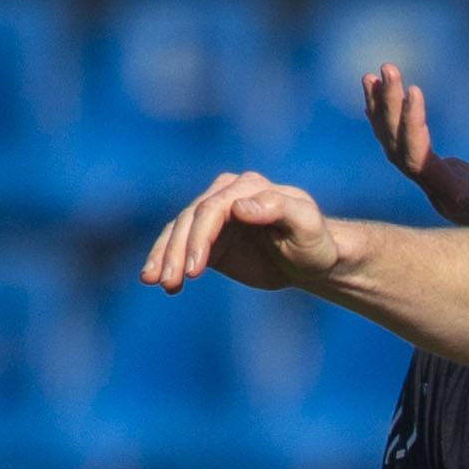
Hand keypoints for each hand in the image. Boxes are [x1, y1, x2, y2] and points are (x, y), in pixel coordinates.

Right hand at [140, 171, 338, 293]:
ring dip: (164, 257)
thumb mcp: (307, 226)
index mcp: (249, 187)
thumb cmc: (314, 243)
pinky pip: (180, 245)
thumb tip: (239, 205)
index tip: (194, 269)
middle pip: (191, 220)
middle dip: (176, 251)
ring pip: (179, 232)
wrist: (311, 261)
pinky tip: (154, 278)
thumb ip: (278, 209)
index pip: (213, 208)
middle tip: (169, 281)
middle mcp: (226, 195)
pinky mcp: (208, 237)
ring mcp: (214, 215)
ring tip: (156, 282)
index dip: (200, 238)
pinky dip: (165, 260)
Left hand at [365, 66, 468, 227]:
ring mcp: (433, 181)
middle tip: (388, 67)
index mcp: (448, 195)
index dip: (411, 126)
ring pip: (396, 144)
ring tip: (372, 75)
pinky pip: (405, 145)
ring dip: (384, 108)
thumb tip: (468, 201)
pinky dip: (391, 119)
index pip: (416, 159)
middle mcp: (433, 188)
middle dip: (391, 106)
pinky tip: (378, 98)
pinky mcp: (439, 174)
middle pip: (398, 146)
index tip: (414, 90)